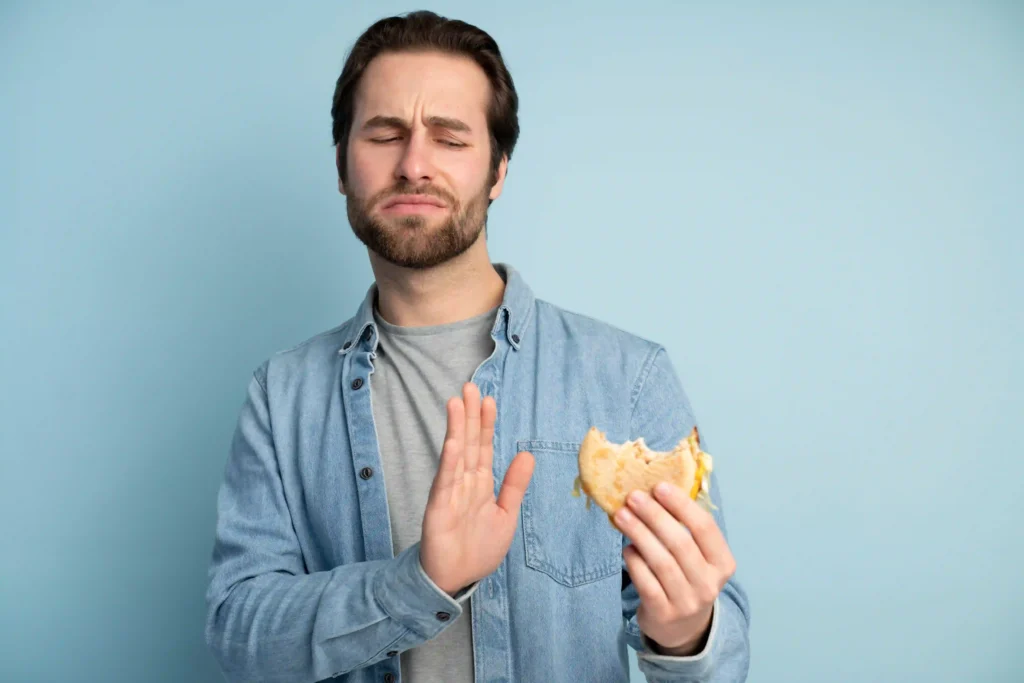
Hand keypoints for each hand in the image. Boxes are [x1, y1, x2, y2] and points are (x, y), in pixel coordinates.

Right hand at [420, 382, 535, 594]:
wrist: (456, 579)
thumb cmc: (478, 549)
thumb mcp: (506, 514)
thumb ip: (514, 485)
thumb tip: (527, 454)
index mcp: (481, 484)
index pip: (484, 447)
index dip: (487, 424)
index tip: (488, 400)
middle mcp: (464, 482)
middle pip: (470, 443)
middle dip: (471, 415)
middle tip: (470, 386)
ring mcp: (450, 492)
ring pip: (456, 454)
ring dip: (458, 428)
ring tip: (458, 402)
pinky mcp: (439, 508)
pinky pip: (446, 481)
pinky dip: (450, 461)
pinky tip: (454, 442)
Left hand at [614, 482, 736, 654]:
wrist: (683, 628)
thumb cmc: (688, 578)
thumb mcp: (699, 558)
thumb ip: (686, 529)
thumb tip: (656, 489)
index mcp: (723, 563)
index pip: (705, 528)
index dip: (682, 505)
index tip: (659, 486)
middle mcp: (709, 584)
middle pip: (680, 543)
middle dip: (655, 516)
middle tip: (633, 496)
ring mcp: (687, 602)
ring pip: (661, 561)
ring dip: (639, 534)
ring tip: (622, 515)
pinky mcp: (663, 613)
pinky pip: (646, 582)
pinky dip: (634, 561)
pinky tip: (626, 548)